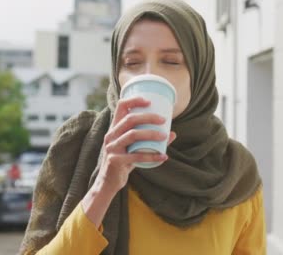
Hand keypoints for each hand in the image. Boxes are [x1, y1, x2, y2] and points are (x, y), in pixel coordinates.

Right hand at [82, 97, 175, 227]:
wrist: (109, 182)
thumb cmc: (124, 161)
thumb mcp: (134, 148)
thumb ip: (150, 140)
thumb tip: (173, 133)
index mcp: (115, 128)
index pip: (121, 107)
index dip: (134, 100)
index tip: (149, 101)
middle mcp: (111, 135)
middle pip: (130, 119)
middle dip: (148, 117)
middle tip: (164, 120)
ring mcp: (112, 148)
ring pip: (132, 135)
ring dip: (151, 134)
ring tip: (165, 136)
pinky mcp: (115, 161)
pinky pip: (135, 157)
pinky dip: (151, 157)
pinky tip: (163, 157)